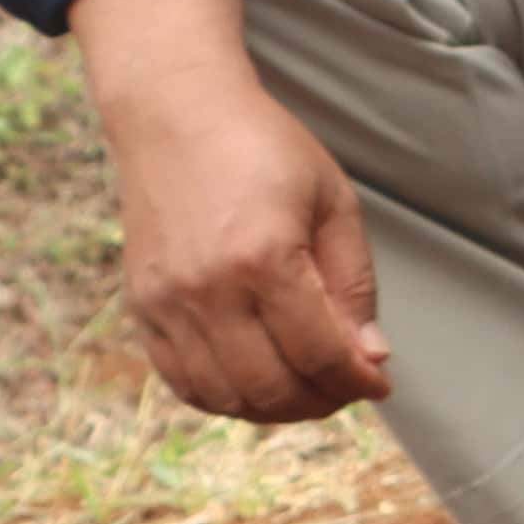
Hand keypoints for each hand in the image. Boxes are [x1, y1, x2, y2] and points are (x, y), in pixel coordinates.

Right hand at [69, 0, 392, 424]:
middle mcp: (208, 289)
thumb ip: (353, 284)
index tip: (380, 383)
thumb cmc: (263, 149)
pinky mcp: (143, 308)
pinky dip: (226, 398)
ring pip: (226, 397)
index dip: (357, 381)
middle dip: (321, 401)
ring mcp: (167, 303)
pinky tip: (258, 381)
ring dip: (275, 408)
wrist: (176, 115)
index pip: (319, 354)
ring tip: (307, 387)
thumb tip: (370, 357)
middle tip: (347, 387)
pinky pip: (184, 382)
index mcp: (264, 256)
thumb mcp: (333, 201)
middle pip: (271, 388)